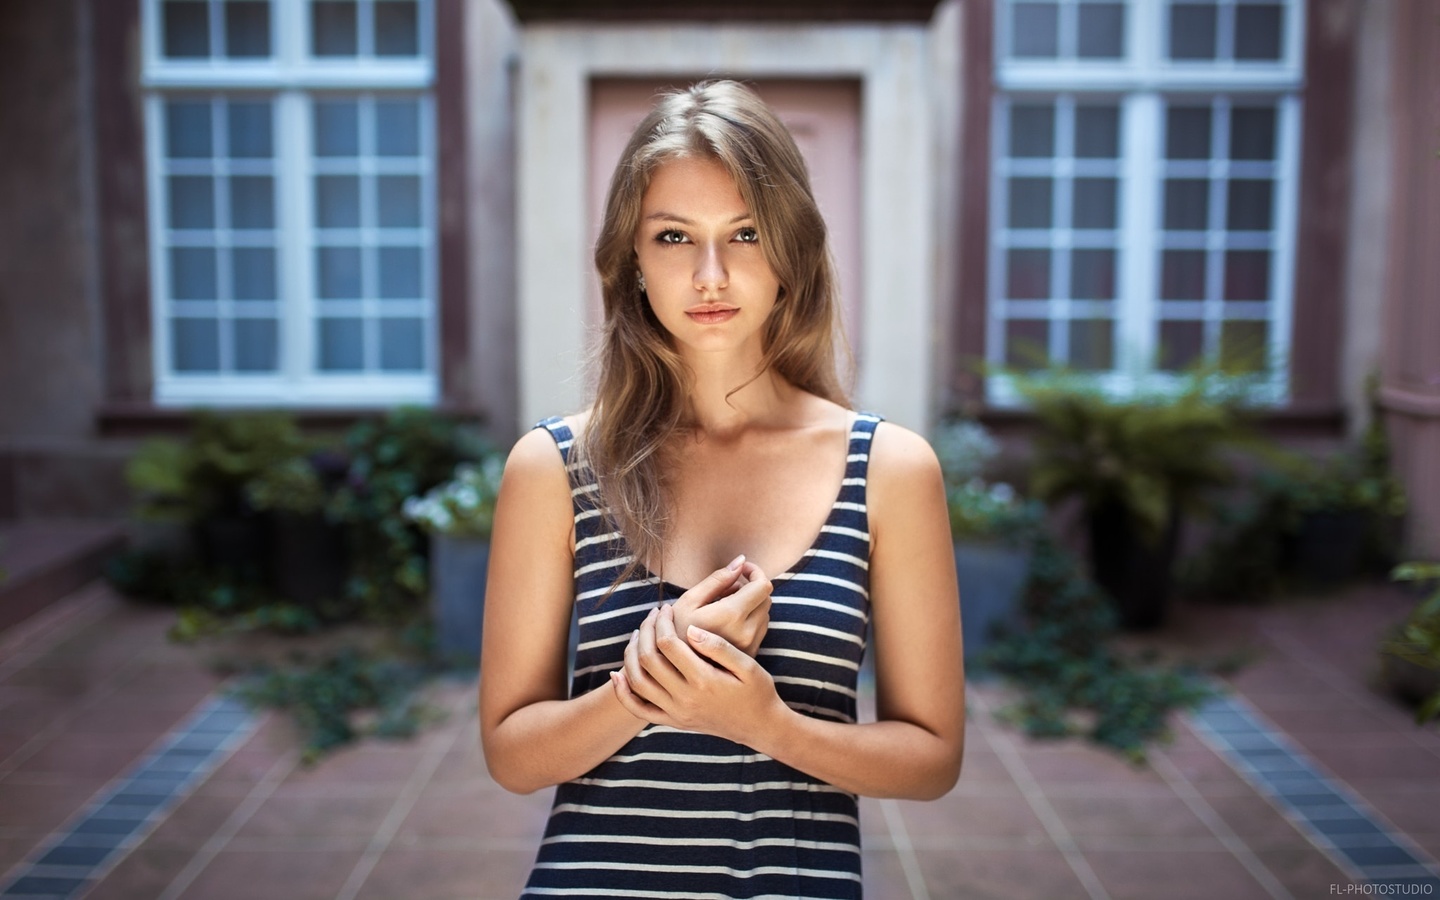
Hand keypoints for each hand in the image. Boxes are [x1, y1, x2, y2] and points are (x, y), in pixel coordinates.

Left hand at [611, 604, 786, 745]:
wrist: (759, 727)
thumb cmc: (757, 691)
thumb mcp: (748, 666)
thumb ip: (719, 647)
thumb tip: (691, 630)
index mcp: (704, 680)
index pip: (668, 644)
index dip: (663, 621)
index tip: (667, 608)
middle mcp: (685, 699)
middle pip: (649, 659)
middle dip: (646, 631)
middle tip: (653, 616)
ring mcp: (676, 713)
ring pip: (638, 682)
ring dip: (632, 655)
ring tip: (639, 635)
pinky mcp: (673, 721)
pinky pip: (639, 709)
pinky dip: (624, 692)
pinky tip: (618, 675)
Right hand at [670, 555, 770, 655]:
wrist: (673, 669)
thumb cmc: (675, 631)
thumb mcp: (690, 600)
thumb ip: (718, 579)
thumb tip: (740, 561)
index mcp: (732, 615)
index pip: (763, 586)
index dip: (755, 572)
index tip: (740, 570)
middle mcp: (747, 631)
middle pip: (766, 598)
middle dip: (751, 587)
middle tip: (727, 588)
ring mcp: (750, 645)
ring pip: (764, 613)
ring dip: (751, 603)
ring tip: (724, 606)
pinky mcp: (750, 654)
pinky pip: (760, 628)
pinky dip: (750, 619)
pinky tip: (728, 622)